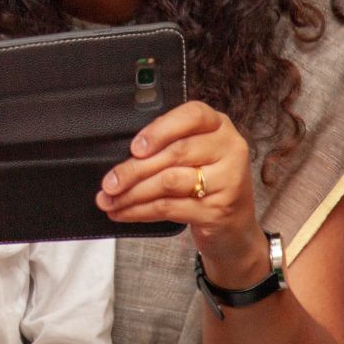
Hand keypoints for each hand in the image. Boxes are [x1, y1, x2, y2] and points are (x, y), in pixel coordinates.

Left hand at [96, 101, 264, 281]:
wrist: (234, 229)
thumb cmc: (206, 184)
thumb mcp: (195, 156)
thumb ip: (168, 146)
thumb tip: (123, 156)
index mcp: (220, 126)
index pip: (193, 115)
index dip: (160, 129)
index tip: (134, 147)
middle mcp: (229, 149)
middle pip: (176, 152)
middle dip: (134, 169)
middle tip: (109, 183)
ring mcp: (227, 181)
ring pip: (169, 182)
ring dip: (133, 193)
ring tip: (109, 201)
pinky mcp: (218, 211)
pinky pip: (170, 207)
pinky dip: (141, 211)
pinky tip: (124, 213)